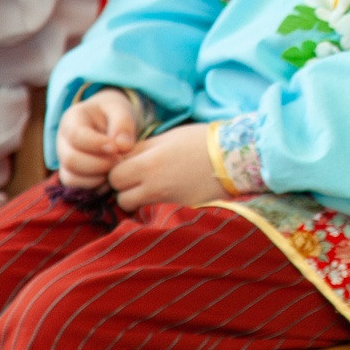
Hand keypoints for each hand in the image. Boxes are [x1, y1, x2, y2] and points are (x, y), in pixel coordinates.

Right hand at [56, 90, 139, 191]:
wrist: (108, 121)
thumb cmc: (113, 113)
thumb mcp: (120, 109)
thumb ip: (123, 124)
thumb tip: (122, 147)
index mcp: (72, 119)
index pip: (76, 135)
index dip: (96, 145)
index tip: (116, 148)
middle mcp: (62, 141)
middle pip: (70, 160)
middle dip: (98, 165)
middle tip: (119, 161)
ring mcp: (64, 159)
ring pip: (71, 177)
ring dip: (97, 178)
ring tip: (116, 169)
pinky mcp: (71, 174)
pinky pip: (76, 187)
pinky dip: (95, 187)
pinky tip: (111, 179)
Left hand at [108, 124, 224, 211]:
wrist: (235, 157)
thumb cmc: (202, 141)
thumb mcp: (169, 137)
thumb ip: (142, 148)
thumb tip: (123, 157)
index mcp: (149, 162)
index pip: (114, 173)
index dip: (118, 168)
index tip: (128, 165)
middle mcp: (153, 185)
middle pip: (119, 193)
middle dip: (123, 186)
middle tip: (136, 178)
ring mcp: (166, 201)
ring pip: (132, 206)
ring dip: (135, 199)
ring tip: (150, 189)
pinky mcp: (178, 211)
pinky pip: (153, 212)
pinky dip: (153, 206)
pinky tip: (165, 195)